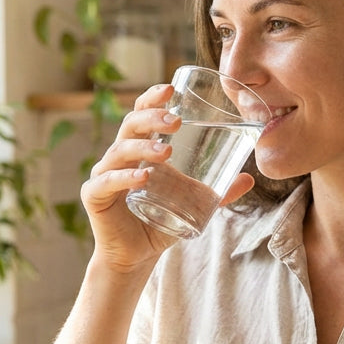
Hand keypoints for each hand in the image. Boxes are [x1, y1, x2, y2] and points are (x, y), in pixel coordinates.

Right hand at [81, 83, 255, 272]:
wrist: (137, 256)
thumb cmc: (161, 222)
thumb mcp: (193, 204)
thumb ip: (219, 192)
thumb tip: (249, 179)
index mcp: (139, 149)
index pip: (141, 114)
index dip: (152, 98)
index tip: (170, 88)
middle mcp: (119, 157)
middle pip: (130, 126)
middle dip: (151, 118)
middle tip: (176, 121)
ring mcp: (104, 175)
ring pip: (119, 151)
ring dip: (143, 147)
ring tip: (166, 152)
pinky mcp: (94, 196)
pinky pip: (106, 182)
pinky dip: (124, 178)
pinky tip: (142, 177)